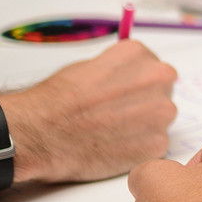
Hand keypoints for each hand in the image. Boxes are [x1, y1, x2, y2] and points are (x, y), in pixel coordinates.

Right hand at [6, 40, 177, 183]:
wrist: (40, 133)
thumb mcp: (88, 67)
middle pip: (161, 89)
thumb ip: (119, 69)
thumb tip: (129, 77)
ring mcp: (161, 112)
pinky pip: (156, 143)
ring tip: (111, 131)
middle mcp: (158, 78)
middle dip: (143, 100)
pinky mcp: (157, 143)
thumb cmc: (56, 101)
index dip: (133, 81)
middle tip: (115, 113)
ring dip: (143, 124)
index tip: (119, 92)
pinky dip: (139, 147)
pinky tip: (114, 146)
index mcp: (139, 55)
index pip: (150, 65)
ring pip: (160, 117)